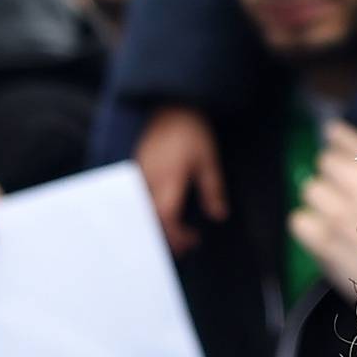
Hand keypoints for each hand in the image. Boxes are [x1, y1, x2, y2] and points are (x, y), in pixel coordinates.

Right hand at [136, 106, 226, 255]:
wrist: (171, 108)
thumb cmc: (193, 133)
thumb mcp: (209, 161)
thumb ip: (213, 189)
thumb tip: (218, 216)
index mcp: (168, 180)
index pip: (166, 217)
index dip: (177, 235)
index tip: (193, 241)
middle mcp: (149, 181)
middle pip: (150, 219)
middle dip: (165, 238)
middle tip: (184, 248)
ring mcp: (140, 176)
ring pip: (142, 211)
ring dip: (158, 226)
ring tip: (175, 235)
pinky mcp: (137, 170)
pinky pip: (139, 199)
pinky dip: (150, 213)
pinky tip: (163, 214)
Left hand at [289, 121, 356, 303]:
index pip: (346, 140)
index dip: (340, 138)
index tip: (335, 136)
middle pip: (326, 163)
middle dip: (334, 171)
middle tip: (346, 185)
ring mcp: (338, 216)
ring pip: (311, 190)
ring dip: (323, 197)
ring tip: (337, 210)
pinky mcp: (326, 247)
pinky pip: (300, 223)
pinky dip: (310, 224)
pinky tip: (323, 230)